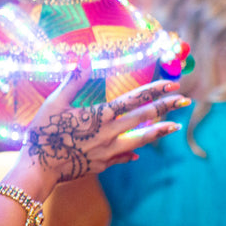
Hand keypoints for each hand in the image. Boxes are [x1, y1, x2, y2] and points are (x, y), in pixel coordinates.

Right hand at [22, 53, 186, 184]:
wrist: (39, 167)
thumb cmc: (43, 131)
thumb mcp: (54, 101)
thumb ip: (74, 80)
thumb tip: (87, 58)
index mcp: (100, 115)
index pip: (134, 99)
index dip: (155, 90)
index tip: (173, 84)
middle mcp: (109, 132)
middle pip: (144, 117)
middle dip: (166, 107)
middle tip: (185, 100)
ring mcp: (108, 151)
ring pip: (141, 139)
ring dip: (159, 131)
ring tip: (175, 126)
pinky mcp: (102, 164)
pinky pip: (123, 156)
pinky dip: (133, 151)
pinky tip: (138, 152)